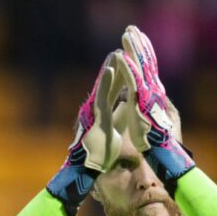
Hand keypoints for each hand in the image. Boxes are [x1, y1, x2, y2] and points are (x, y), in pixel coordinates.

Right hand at [47, 50, 122, 215]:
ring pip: (104, 85)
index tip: (129, 59)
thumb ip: (119, 115)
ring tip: (117, 51)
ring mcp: (95, 110)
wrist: (88, 168)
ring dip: (110, 67)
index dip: (122, 73)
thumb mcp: (114, 129)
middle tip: (123, 48)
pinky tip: (111, 68)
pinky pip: (102, 95)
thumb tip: (126, 105)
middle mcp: (98, 107)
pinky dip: (107, 81)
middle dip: (116, 66)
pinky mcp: (95, 115)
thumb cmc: (99, 151)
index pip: (116, 88)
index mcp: (104, 110)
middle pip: (109, 82)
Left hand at [116, 25, 194, 183]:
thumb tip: (152, 93)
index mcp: (153, 94)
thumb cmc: (156, 140)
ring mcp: (148, 95)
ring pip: (141, 68)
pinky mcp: (142, 103)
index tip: (139, 38)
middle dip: (139, 45)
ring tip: (127, 34)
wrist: (163, 153)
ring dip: (134, 50)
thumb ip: (151, 103)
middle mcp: (153, 91)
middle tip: (132, 28)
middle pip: (147, 63)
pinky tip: (122, 56)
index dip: (144, 53)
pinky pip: (134, 82)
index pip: (149, 70)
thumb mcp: (152, 117)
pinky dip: (128, 69)